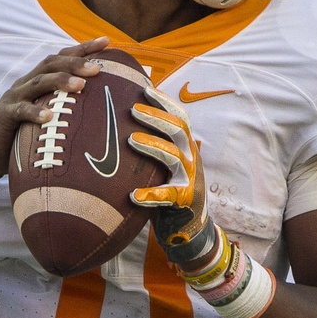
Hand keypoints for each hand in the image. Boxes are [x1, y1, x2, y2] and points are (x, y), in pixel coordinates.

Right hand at [0, 38, 108, 181]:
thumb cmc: (23, 134)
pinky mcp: (3, 116)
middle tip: (97, 69)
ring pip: (38, 83)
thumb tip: (102, 110)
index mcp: (38, 81)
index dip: (82, 49)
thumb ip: (66, 108)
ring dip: (60, 81)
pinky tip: (49, 117)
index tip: (106, 42)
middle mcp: (26, 84)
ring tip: (81, 86)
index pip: (61, 58)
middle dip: (75, 63)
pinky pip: (19, 111)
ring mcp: (13, 97)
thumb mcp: (47, 117)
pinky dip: (34, 112)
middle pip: (51, 64)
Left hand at [128, 88, 215, 267]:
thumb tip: (125, 123)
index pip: (180, 117)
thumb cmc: (171, 191)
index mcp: (186, 147)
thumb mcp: (166, 165)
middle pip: (179, 130)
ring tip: (131, 140)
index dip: (165, 102)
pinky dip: (151, 194)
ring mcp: (190, 179)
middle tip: (133, 110)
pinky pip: (168, 195)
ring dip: (152, 146)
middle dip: (156, 117)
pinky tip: (134, 195)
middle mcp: (191, 158)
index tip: (145, 89)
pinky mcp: (185, 200)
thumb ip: (156, 146)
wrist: (189, 228)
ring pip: (174, 156)